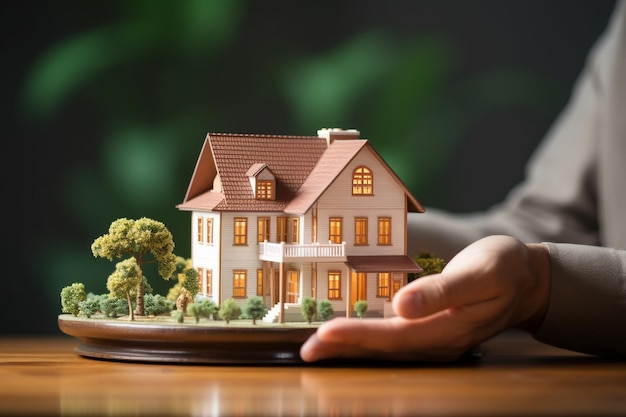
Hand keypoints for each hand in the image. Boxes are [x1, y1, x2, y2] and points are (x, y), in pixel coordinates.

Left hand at [300, 235, 550, 361]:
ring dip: (351, 349)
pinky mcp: (431, 332)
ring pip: (386, 349)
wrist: (527, 279)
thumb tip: (401, 305)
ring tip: (318, 349)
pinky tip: (349, 338)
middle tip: (308, 350)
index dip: (357, 336)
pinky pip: (393, 341)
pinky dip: (367, 340)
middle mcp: (438, 343)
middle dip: (344, 349)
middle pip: (383, 350)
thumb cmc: (505, 268)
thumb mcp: (481, 273)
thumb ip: (442, 291)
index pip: (393, 337)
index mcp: (448, 331)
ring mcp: (435, 341)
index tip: (324, 333)